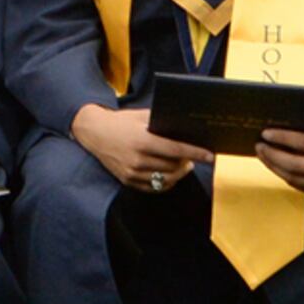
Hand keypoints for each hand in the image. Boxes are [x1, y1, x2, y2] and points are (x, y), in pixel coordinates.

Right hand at [71, 105, 212, 192]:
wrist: (94, 132)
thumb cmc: (121, 122)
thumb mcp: (141, 116)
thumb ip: (162, 122)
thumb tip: (186, 129)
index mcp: (142, 140)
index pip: (176, 149)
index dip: (195, 153)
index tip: (210, 155)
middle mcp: (137, 159)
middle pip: (173, 166)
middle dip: (187, 162)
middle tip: (193, 156)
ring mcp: (132, 172)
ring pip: (165, 179)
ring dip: (178, 173)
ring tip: (183, 165)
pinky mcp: (127, 181)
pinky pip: (153, 187)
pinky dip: (166, 182)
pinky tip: (170, 173)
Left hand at [255, 115, 303, 194]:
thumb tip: (276, 121)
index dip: (283, 138)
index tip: (266, 133)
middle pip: (295, 164)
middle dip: (273, 154)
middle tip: (259, 145)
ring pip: (292, 177)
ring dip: (273, 165)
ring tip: (262, 153)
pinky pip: (296, 184)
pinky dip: (281, 173)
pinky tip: (272, 163)